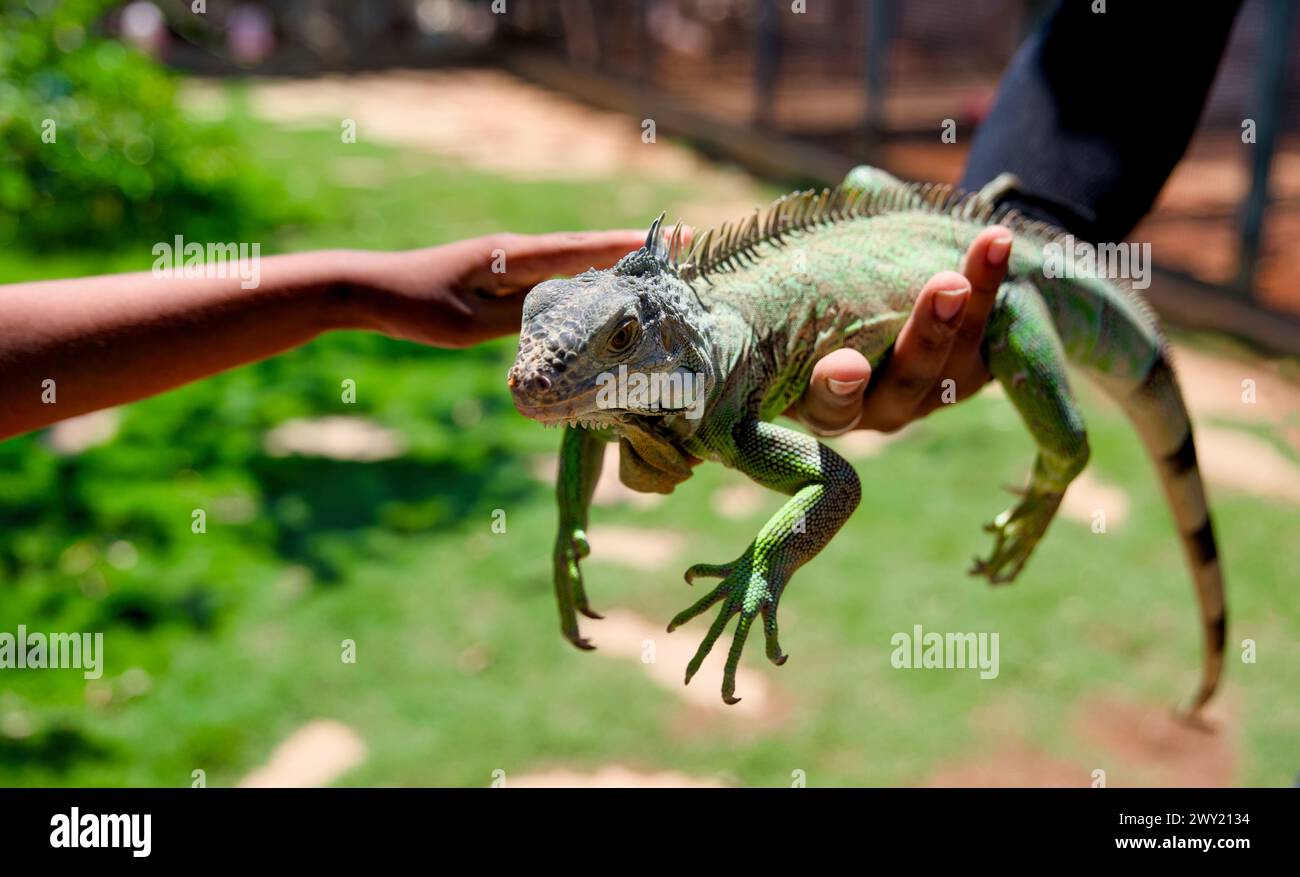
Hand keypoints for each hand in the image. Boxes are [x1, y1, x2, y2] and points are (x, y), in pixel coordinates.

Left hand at [349, 230, 651, 347]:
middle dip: (635, 247)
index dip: (630, 247)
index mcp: (516, 258)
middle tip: (684, 242)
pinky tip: (601, 285)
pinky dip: (586, 274)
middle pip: (588, 248)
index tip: (672, 239)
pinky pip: (556, 273)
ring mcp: (512, 260)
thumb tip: (572, 319)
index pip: (584, 250)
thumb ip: (522, 321)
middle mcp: (520, 252)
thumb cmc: (420, 308)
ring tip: (657, 262)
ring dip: (614, 259)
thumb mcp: (472, 324)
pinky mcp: (503, 273)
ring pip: (574, 259)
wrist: (374, 289)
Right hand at [791, 225, 1012, 433]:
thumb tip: (731, 219)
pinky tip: (998, 240)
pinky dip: (996, 285)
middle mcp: (881, 408)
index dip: (838, 389)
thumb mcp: (790, 298)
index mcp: (825, 403)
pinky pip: (992, 336)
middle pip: (910, 381)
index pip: (830, 407)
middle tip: (947, 284)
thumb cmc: (805, 306)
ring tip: (990, 240)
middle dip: (930, 332)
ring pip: (960, 354)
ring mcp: (931, 392)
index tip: (847, 363)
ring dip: (978, 295)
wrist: (872, 304)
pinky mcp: (971, 372)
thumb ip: (785, 267)